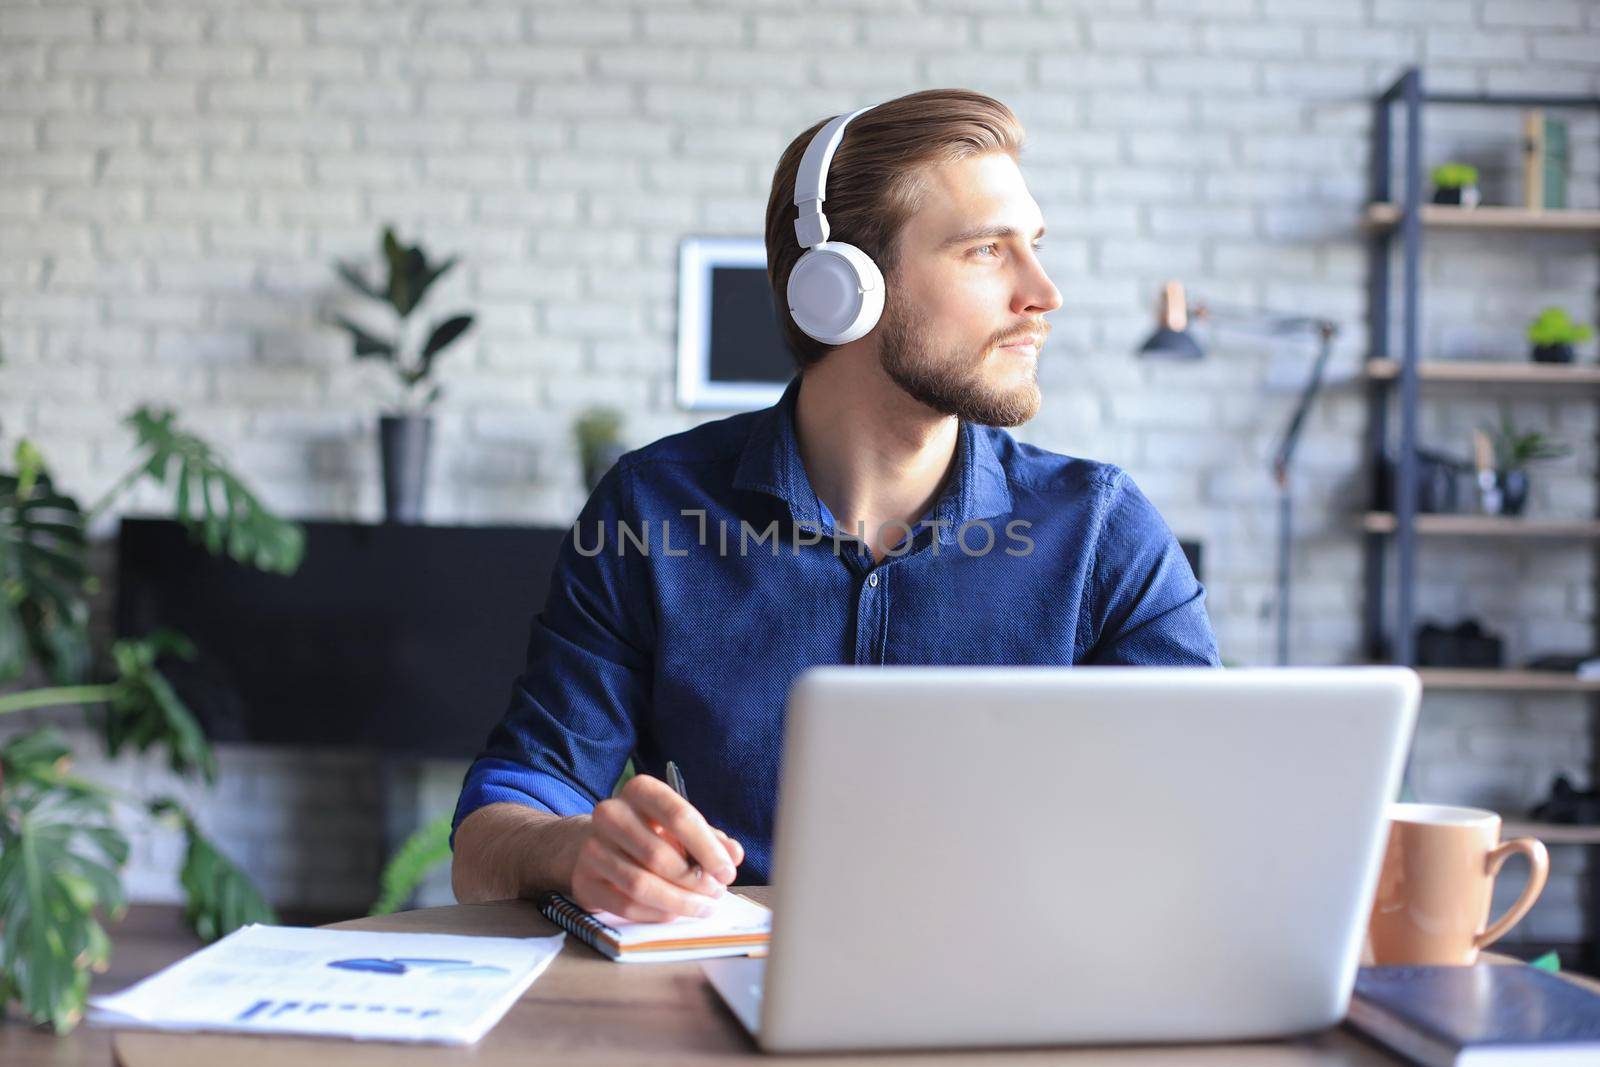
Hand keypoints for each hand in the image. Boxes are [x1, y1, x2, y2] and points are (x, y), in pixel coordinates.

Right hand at [570, 774, 745, 921]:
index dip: (707, 848)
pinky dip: (656, 914)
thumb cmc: (650, 833)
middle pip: (658, 854)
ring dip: (678, 901)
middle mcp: (610, 814)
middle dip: (694, 880)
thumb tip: (733, 855)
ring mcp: (592, 848)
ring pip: (640, 884)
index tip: (727, 871)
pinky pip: (624, 905)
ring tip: (702, 906)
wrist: (599, 844)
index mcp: (640, 791)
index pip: (678, 815)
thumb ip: (710, 839)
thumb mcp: (680, 827)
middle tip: (715, 893)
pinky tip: (674, 913)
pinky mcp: (583, 881)